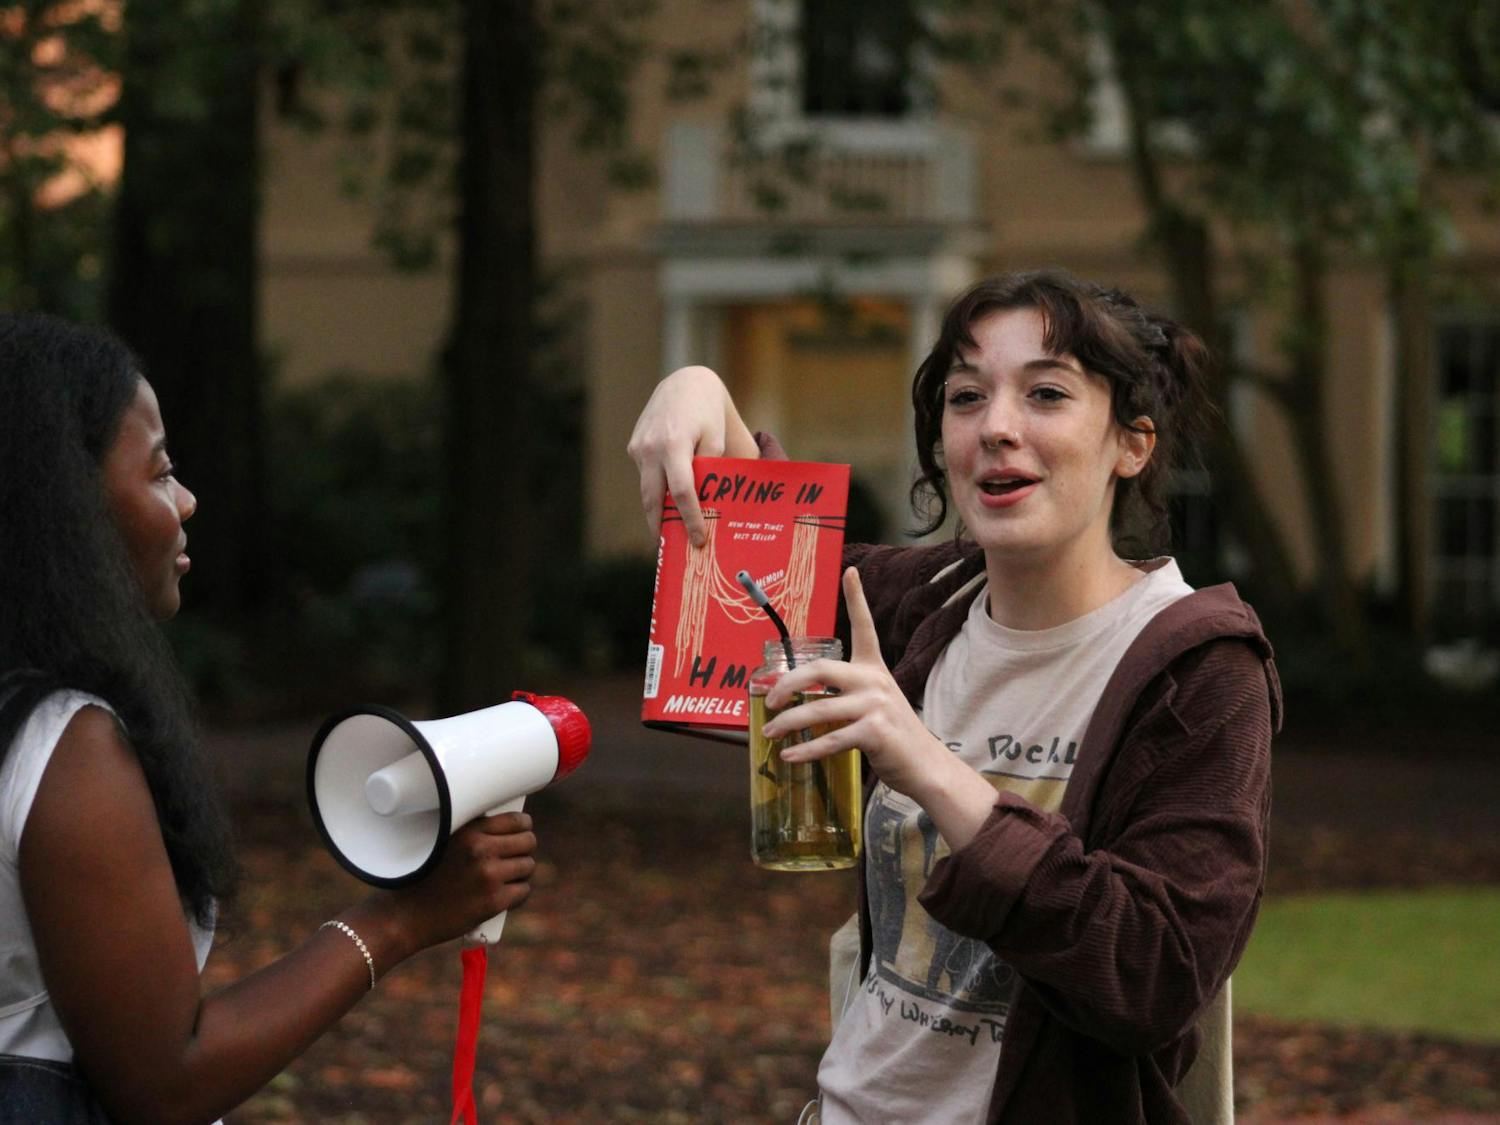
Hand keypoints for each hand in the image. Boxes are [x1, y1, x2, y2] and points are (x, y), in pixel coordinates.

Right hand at [379, 811, 537, 954]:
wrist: (407, 915)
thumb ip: (474, 834)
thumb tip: (510, 826)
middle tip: (513, 858)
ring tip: (505, 878)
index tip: (521, 832)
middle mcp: (481, 850)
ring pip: (528, 866)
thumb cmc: (425, 878)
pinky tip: (504, 895)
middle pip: (528, 842)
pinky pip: (523, 891)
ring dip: (520, 873)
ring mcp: (489, 876)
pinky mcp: (494, 901)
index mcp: (469, 832)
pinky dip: (517, 894)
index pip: (516, 820)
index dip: (523, 827)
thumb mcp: (445, 842)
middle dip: (523, 849)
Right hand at [626, 365, 757, 545]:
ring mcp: (638, 447)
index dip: (690, 519)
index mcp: (674, 444)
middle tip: (672, 549)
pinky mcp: (634, 446)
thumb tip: (705, 506)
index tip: (698, 539)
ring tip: (668, 534)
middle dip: (661, 527)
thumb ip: (708, 471)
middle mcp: (651, 447)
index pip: (682, 491)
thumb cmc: (707, 414)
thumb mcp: (715, 439)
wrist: (685, 383)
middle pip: (653, 499)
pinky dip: (655, 491)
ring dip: (655, 513)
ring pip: (646, 490)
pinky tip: (667, 505)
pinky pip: (645, 476)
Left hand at [762, 567, 948, 798]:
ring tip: (770, 732)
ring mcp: (876, 706)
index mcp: (874, 669)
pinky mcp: (875, 732)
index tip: (849, 571)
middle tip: (769, 698)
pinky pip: (829, 739)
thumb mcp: (873, 706)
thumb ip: (844, 698)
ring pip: (818, 709)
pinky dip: (805, 749)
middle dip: (788, 683)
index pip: (864, 627)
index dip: (856, 598)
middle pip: (820, 669)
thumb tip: (798, 705)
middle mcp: (875, 681)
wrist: (925, 766)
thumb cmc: (892, 736)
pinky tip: (790, 755)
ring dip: (788, 722)